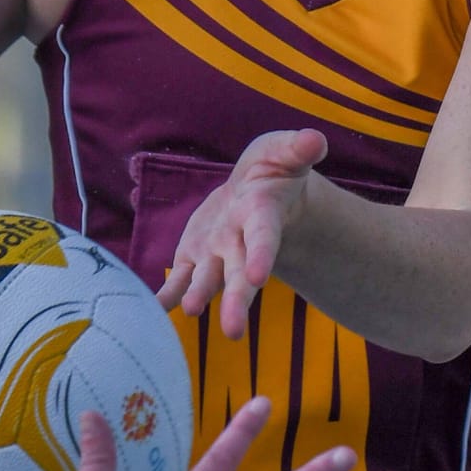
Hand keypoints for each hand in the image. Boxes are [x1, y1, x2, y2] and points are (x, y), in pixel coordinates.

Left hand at [158, 128, 324, 340]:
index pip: (263, 239)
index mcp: (263, 217)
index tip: (259, 278)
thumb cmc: (275, 170)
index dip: (261, 256)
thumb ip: (298, 149)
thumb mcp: (286, 152)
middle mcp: (241, 243)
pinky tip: (154, 308)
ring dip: (199, 297)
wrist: (259, 193)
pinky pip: (179, 279)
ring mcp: (217, 253)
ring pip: (208, 280)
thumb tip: (315, 139)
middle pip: (238, 274)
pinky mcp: (194, 256)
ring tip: (191, 313)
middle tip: (233, 331)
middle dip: (235, 301)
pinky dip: (167, 294)